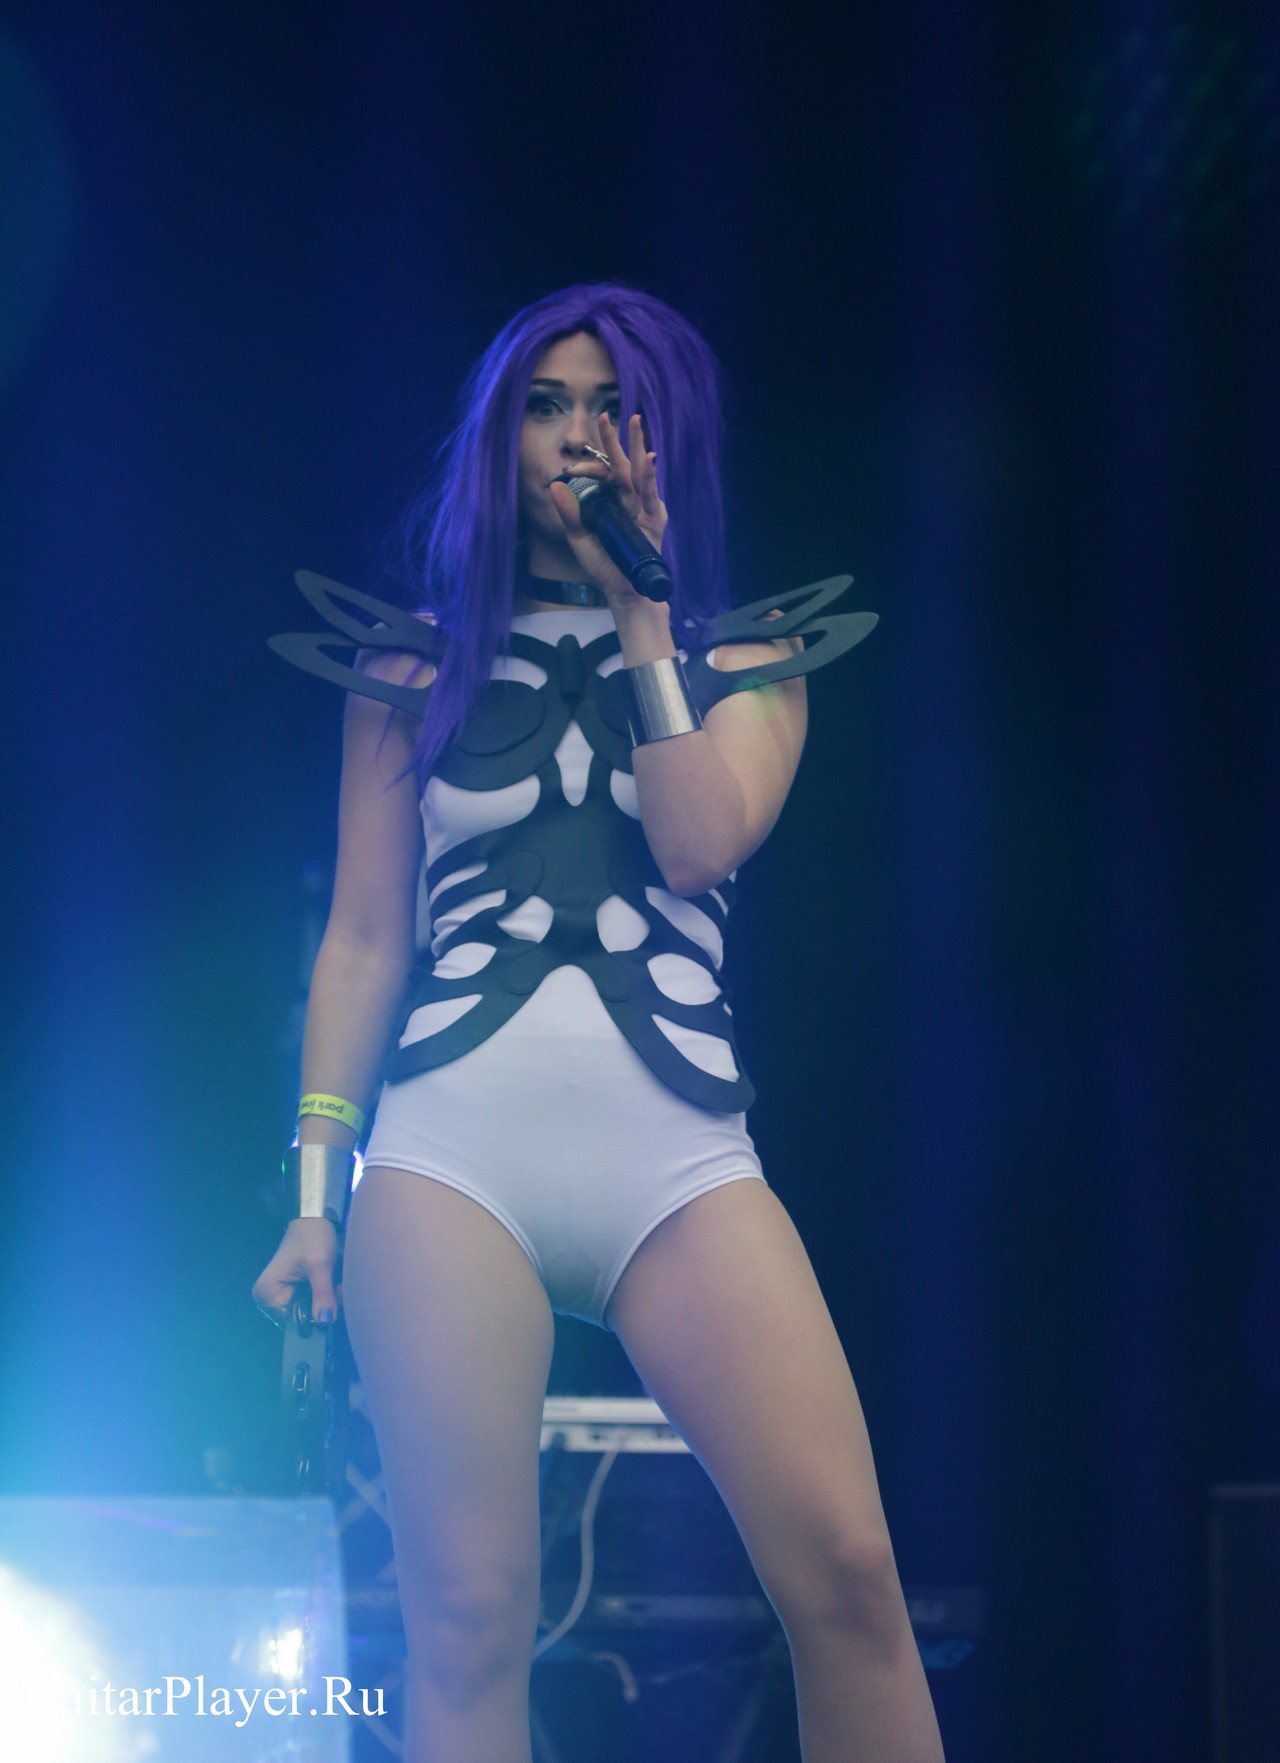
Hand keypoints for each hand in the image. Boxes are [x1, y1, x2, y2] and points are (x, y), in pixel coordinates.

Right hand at [251, 1218, 340, 1328]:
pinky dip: (325, 1297)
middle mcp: (269, 1299)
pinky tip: (334, 1284)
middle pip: (302, 1317)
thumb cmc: (312, 1237)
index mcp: (267, 1293)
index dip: (315, 1315)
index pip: (293, 1319)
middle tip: (339, 1288)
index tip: (335, 1302)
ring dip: (327, 1301)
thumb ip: (323, 1294)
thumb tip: (325, 1321)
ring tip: (338, 1284)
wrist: (315, 1219)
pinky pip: (312, 1304)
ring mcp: (281, 1296)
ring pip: (310, 1311)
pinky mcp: (293, 1292)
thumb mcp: (319, 1265)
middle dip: (323, 1306)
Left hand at [547, 412, 668, 615]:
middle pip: (620, 464)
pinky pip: (650, 494)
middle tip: (605, 415)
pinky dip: (649, 476)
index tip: (571, 466)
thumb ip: (568, 512)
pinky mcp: (654, 517)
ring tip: (634, 421)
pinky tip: (649, 459)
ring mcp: (642, 506)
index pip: (599, 474)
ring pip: (637, 471)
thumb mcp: (579, 537)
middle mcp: (627, 498)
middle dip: (614, 440)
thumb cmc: (602, 564)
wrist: (622, 589)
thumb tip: (555, 484)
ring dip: (637, 446)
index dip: (587, 466)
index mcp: (609, 500)